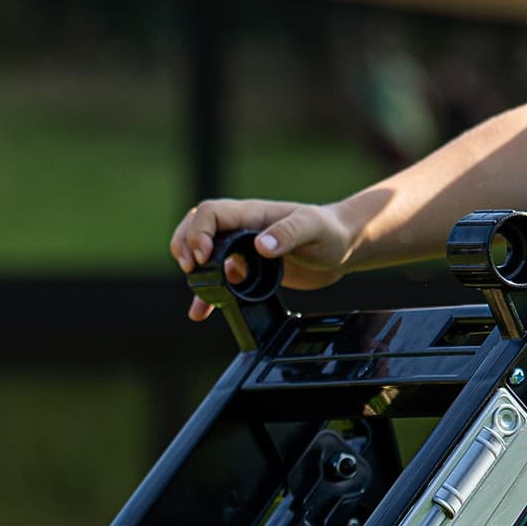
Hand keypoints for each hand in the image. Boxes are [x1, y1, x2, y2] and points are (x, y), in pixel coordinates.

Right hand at [169, 199, 357, 321]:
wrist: (343, 247)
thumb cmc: (330, 231)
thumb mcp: (313, 229)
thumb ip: (288, 233)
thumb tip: (260, 246)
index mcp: (252, 215)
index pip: (211, 213)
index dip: (198, 232)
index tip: (202, 257)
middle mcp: (242, 230)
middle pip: (196, 226)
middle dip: (184, 245)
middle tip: (190, 268)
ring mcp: (243, 250)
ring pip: (203, 254)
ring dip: (192, 272)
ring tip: (196, 292)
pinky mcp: (249, 270)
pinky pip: (220, 280)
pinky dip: (207, 294)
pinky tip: (201, 312)